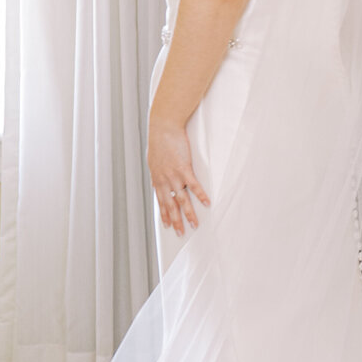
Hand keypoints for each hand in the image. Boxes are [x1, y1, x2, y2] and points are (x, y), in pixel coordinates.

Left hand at [147, 113, 209, 236]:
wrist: (163, 128)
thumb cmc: (159, 141)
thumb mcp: (154, 160)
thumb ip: (157, 173)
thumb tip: (155, 181)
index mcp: (158, 179)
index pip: (161, 201)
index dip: (165, 214)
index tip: (168, 225)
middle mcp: (165, 180)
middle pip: (171, 206)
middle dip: (175, 221)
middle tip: (180, 233)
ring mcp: (174, 175)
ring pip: (182, 200)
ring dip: (188, 214)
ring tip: (194, 224)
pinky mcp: (184, 168)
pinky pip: (194, 185)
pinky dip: (201, 195)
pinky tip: (207, 203)